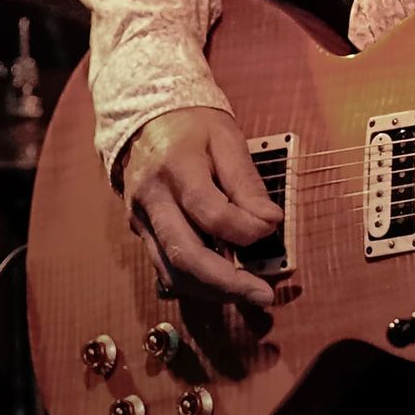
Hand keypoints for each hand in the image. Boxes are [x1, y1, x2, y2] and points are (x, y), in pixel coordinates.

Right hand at [119, 107, 282, 307]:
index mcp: (175, 167)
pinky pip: (167, 267)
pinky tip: (225, 280)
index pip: (208, 211)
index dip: (243, 228)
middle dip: (226, 282)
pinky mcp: (141, 234)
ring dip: (212, 290)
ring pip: (172, 272)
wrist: (145, 121)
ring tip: (248, 292)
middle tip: (263, 294)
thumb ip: (246, 181)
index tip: (273, 227)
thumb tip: (269, 222)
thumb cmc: (192, 126)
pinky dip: (198, 281)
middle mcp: (151, 200)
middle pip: (184, 255)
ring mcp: (140, 221)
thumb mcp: (226, 138)